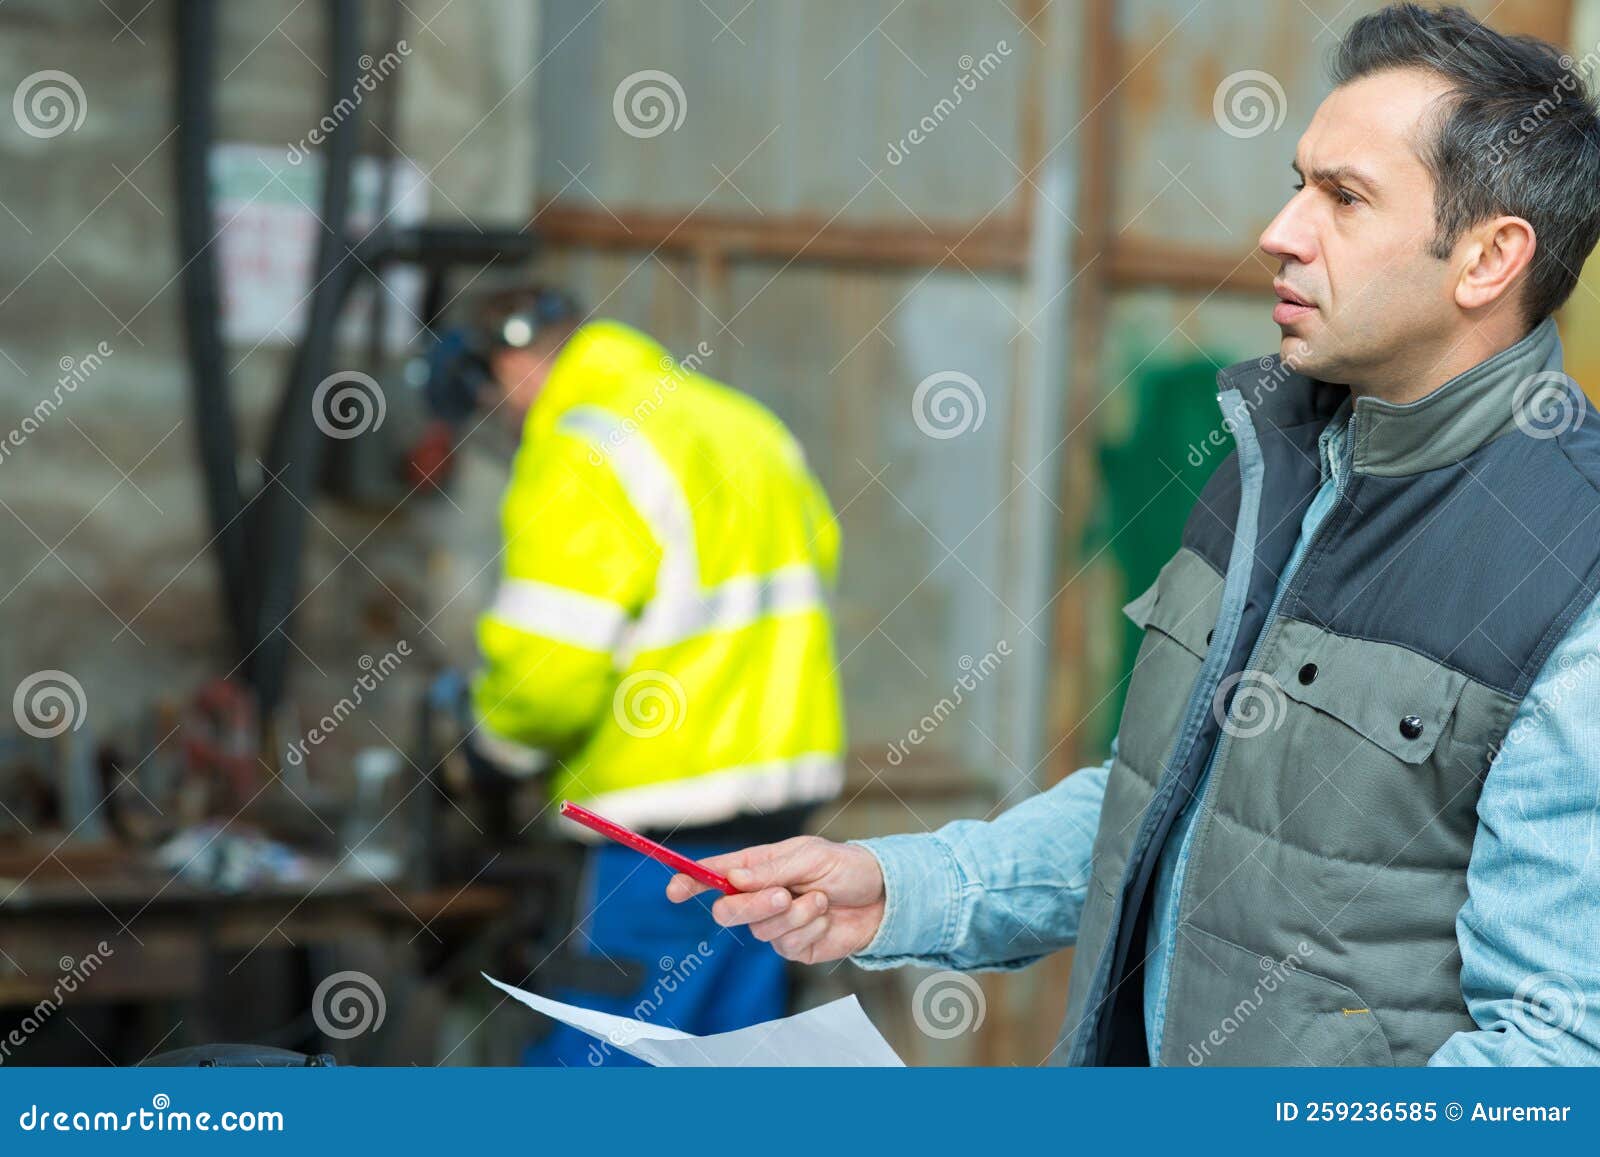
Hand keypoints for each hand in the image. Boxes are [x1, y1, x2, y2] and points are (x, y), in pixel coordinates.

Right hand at [665, 836, 885, 963]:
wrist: (882, 896)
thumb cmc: (845, 866)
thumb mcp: (810, 856)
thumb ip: (771, 869)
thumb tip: (732, 879)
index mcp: (757, 866)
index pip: (714, 874)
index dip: (689, 881)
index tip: (674, 888)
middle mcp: (759, 896)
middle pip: (727, 910)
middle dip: (753, 906)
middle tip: (784, 895)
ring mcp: (775, 924)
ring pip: (760, 930)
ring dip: (795, 915)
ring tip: (821, 900)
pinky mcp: (793, 947)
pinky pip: (786, 945)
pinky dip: (809, 929)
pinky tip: (825, 917)